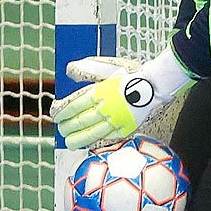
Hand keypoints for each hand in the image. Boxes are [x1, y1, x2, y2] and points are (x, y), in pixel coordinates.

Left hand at [53, 51, 192, 147]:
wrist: (154, 84)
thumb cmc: (131, 74)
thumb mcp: (108, 66)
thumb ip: (88, 70)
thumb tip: (70, 70)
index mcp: (99, 91)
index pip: (73, 105)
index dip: (62, 113)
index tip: (56, 116)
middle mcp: (106, 107)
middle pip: (80, 121)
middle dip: (67, 127)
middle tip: (61, 130)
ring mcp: (116, 119)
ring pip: (92, 133)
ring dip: (78, 138)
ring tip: (69, 142)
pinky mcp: (126, 128)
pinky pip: (107, 138)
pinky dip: (96, 142)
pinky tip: (88, 144)